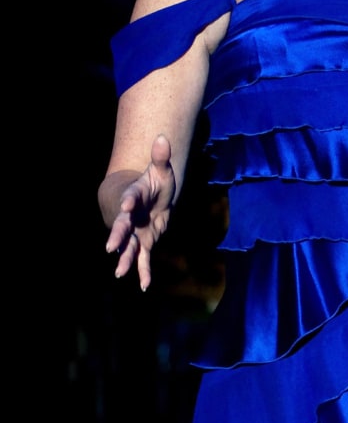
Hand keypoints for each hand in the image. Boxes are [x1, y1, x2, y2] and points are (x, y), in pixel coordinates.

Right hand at [106, 134, 175, 289]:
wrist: (149, 200)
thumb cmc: (155, 184)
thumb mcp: (161, 171)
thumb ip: (161, 157)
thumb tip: (162, 138)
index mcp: (135, 197)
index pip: (131, 199)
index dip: (129, 202)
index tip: (126, 206)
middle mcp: (131, 217)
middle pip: (123, 227)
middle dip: (118, 236)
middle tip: (110, 246)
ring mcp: (136, 231)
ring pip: (129, 247)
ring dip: (126, 259)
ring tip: (120, 273)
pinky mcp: (144, 242)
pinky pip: (143, 258)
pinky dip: (143, 271)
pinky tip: (143, 285)